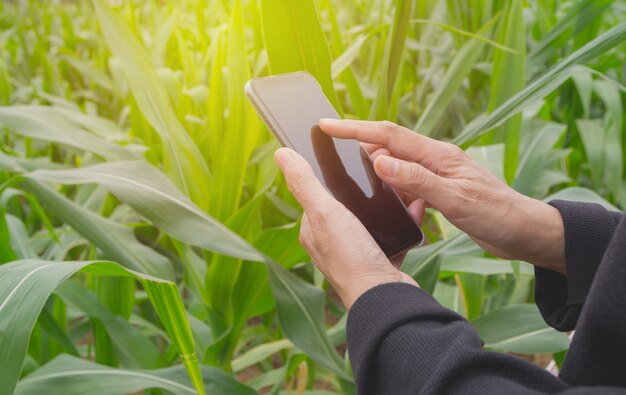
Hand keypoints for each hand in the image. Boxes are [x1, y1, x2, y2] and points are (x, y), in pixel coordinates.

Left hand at [274, 147, 417, 309]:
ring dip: (385, 204)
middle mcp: (332, 243)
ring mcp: (357, 253)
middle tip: (380, 170)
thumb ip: (304, 182)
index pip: (317, 194)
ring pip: (371, 219)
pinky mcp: (380, 260)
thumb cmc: (351, 257)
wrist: (385, 296)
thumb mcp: (324, 212)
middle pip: (346, 205)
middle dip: (363, 188)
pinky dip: (401, 222)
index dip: (330, 176)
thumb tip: (281, 153)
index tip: (348, 158)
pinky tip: (412, 210)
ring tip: (398, 186)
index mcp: (313, 231)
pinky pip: (391, 234)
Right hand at [319, 119, 565, 273]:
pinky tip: (388, 199)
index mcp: (438, 155)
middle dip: (358, 140)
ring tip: (352, 173)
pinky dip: (393, 187)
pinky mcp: (441, 190)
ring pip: (397, 164)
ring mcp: (438, 174)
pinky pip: (408, 183)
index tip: (327, 124)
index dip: (355, 129)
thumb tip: (379, 160)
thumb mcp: (455, 199)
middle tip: (329, 142)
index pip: (388, 135)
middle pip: (389, 143)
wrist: (526, 233)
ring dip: (375, 166)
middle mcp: (436, 159)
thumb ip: (416, 180)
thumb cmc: (498, 215)